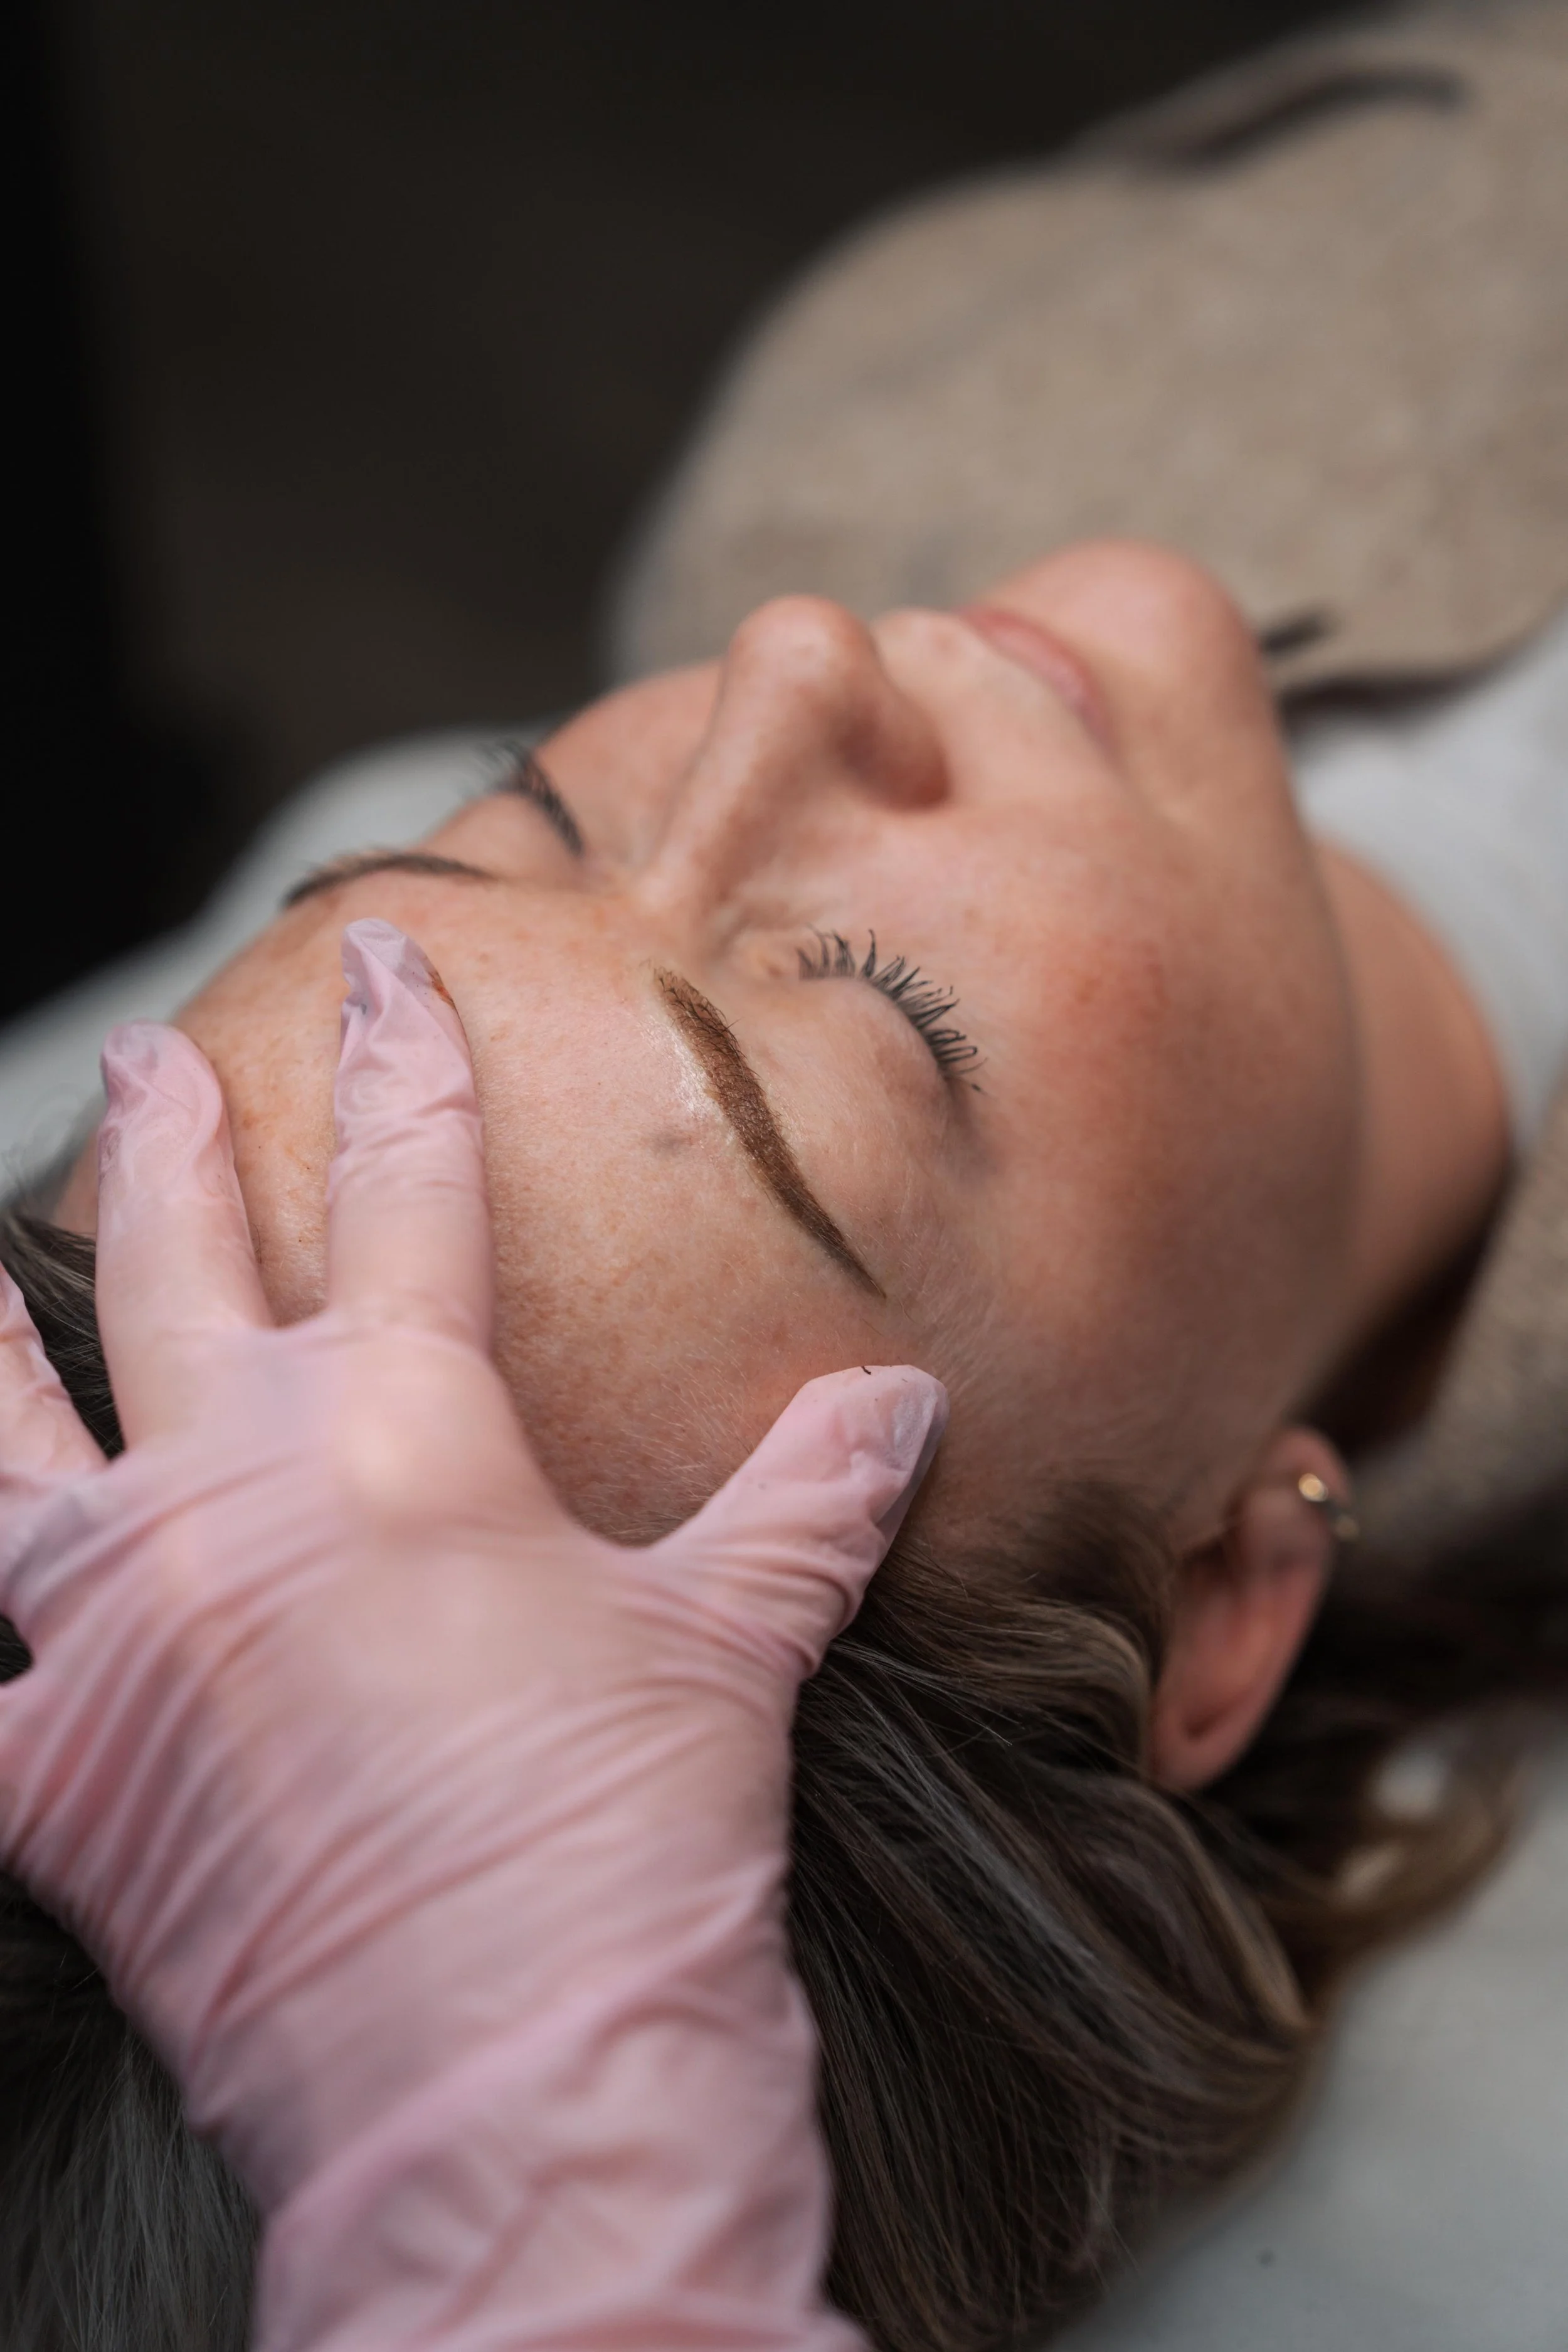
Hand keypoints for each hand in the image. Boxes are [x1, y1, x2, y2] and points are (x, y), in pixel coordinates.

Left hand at [0, 919, 945, 2351]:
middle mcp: (229, 1495)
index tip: (384, 969)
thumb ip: (803, 1502)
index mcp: (401, 1435)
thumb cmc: (627, 1841)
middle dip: (169, 1142)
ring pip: (10, 1434)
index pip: (407, 1190)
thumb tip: (901, 1405)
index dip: (402, 1063)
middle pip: (180, 1265)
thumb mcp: (735, 1641)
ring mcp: (115, 1631)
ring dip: (0, 1334)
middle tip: (155, 1063)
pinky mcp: (48, 1777)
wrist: (511, 2079)